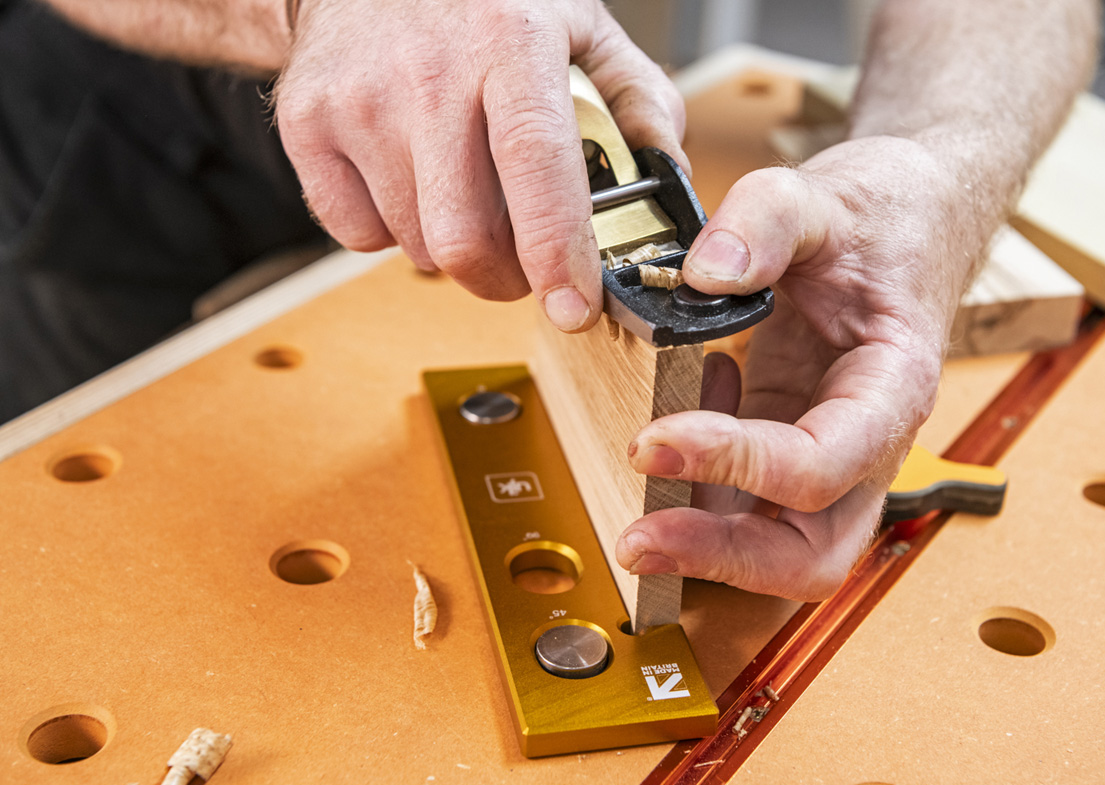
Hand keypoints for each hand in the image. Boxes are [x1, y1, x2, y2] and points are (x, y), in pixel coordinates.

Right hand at [273, 0, 685, 331]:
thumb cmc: (482, 3)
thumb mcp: (578, 24)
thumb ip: (637, 99)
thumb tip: (668, 178)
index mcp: (510, 44)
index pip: (536, 167)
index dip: (556, 253)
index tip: (574, 307)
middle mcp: (429, 74)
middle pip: (466, 238)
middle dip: (507, 279)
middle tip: (525, 265)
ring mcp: (359, 102)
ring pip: (417, 246)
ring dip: (454, 251)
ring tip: (467, 198)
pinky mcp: (309, 126)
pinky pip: (359, 236)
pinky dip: (393, 233)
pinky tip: (411, 185)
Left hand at [616, 136, 978, 599]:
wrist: (910, 223)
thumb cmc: (884, 221)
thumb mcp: (825, 197)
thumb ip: (767, 220)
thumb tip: (704, 274)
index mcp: (891, 389)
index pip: (822, 465)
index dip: (738, 465)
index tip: (654, 441)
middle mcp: (866, 442)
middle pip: (811, 552)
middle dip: (723, 557)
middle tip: (639, 538)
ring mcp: (827, 453)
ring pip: (779, 547)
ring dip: (705, 548)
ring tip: (635, 516)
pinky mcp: (786, 444)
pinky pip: (745, 504)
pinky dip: (699, 490)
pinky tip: (672, 427)